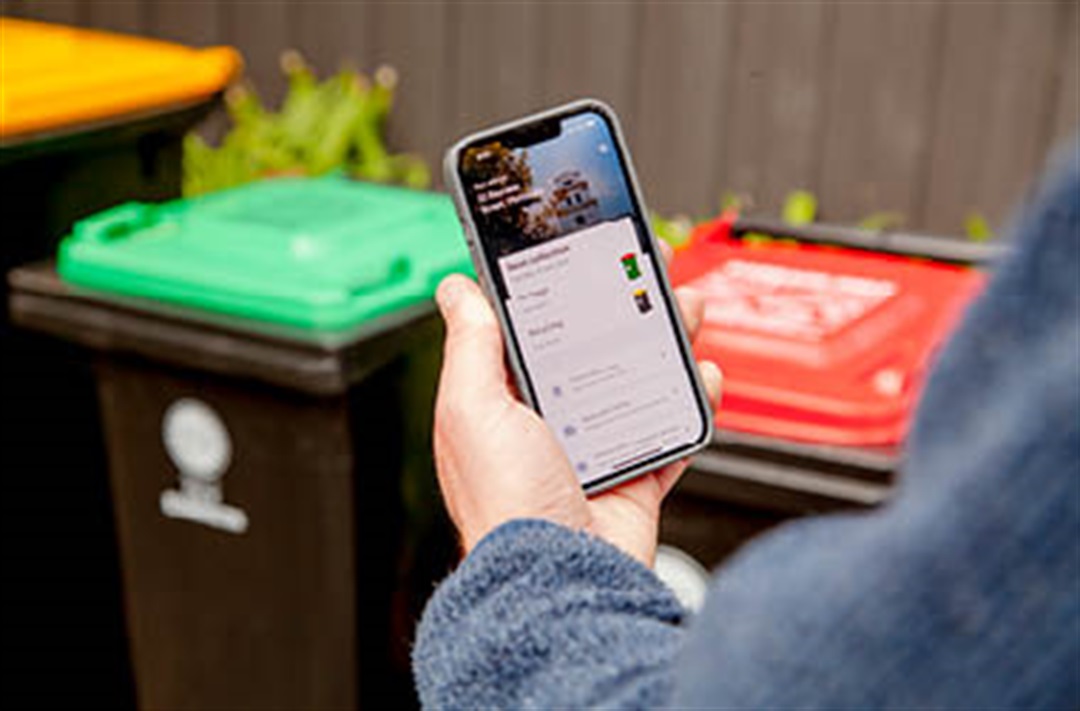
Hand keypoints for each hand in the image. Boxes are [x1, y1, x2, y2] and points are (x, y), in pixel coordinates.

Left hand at [432, 248, 721, 565]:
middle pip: (592, 350)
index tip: (581, 256)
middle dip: (623, 310)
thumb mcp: (473, 410)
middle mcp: (547, 424)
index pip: (531, 333)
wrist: (561, 583)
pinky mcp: (633, 477)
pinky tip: (700, 378)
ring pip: (636, 383)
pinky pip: (669, 431)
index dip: (556, 292)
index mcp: (501, 403)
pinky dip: (690, 404)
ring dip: (664, 346)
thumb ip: (472, 346)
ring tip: (684, 314)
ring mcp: (593, 452)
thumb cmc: (505, 505)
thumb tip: (455, 289)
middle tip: (646, 276)